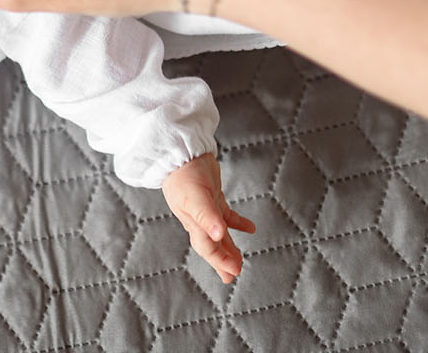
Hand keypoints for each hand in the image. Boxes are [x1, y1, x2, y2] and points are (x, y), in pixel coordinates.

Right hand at [161, 153, 254, 283]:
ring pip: (219, 234)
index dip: (220, 261)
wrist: (178, 152)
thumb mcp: (194, 197)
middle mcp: (198, 219)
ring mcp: (206, 209)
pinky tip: (249, 228)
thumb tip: (219, 236)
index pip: (207, 248)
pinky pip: (226, 215)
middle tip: (232, 275)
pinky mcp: (212, 197)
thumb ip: (206, 216)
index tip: (234, 271)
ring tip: (238, 259)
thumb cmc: (183, 175)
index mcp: (193, 223)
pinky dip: (237, 223)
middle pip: (212, 245)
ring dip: (228, 247)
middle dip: (222, 261)